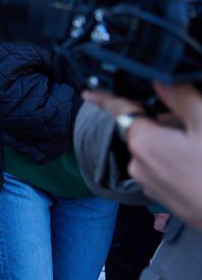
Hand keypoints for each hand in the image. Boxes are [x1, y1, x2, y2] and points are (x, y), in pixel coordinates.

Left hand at [85, 82, 201, 229]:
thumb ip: (181, 99)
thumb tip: (160, 81)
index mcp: (144, 143)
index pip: (119, 111)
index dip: (106, 98)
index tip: (89, 92)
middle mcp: (139, 166)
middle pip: (144, 130)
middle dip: (163, 121)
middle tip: (193, 123)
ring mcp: (151, 185)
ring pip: (156, 150)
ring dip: (173, 142)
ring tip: (200, 146)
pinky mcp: (165, 198)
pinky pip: (164, 169)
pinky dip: (177, 160)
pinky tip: (199, 163)